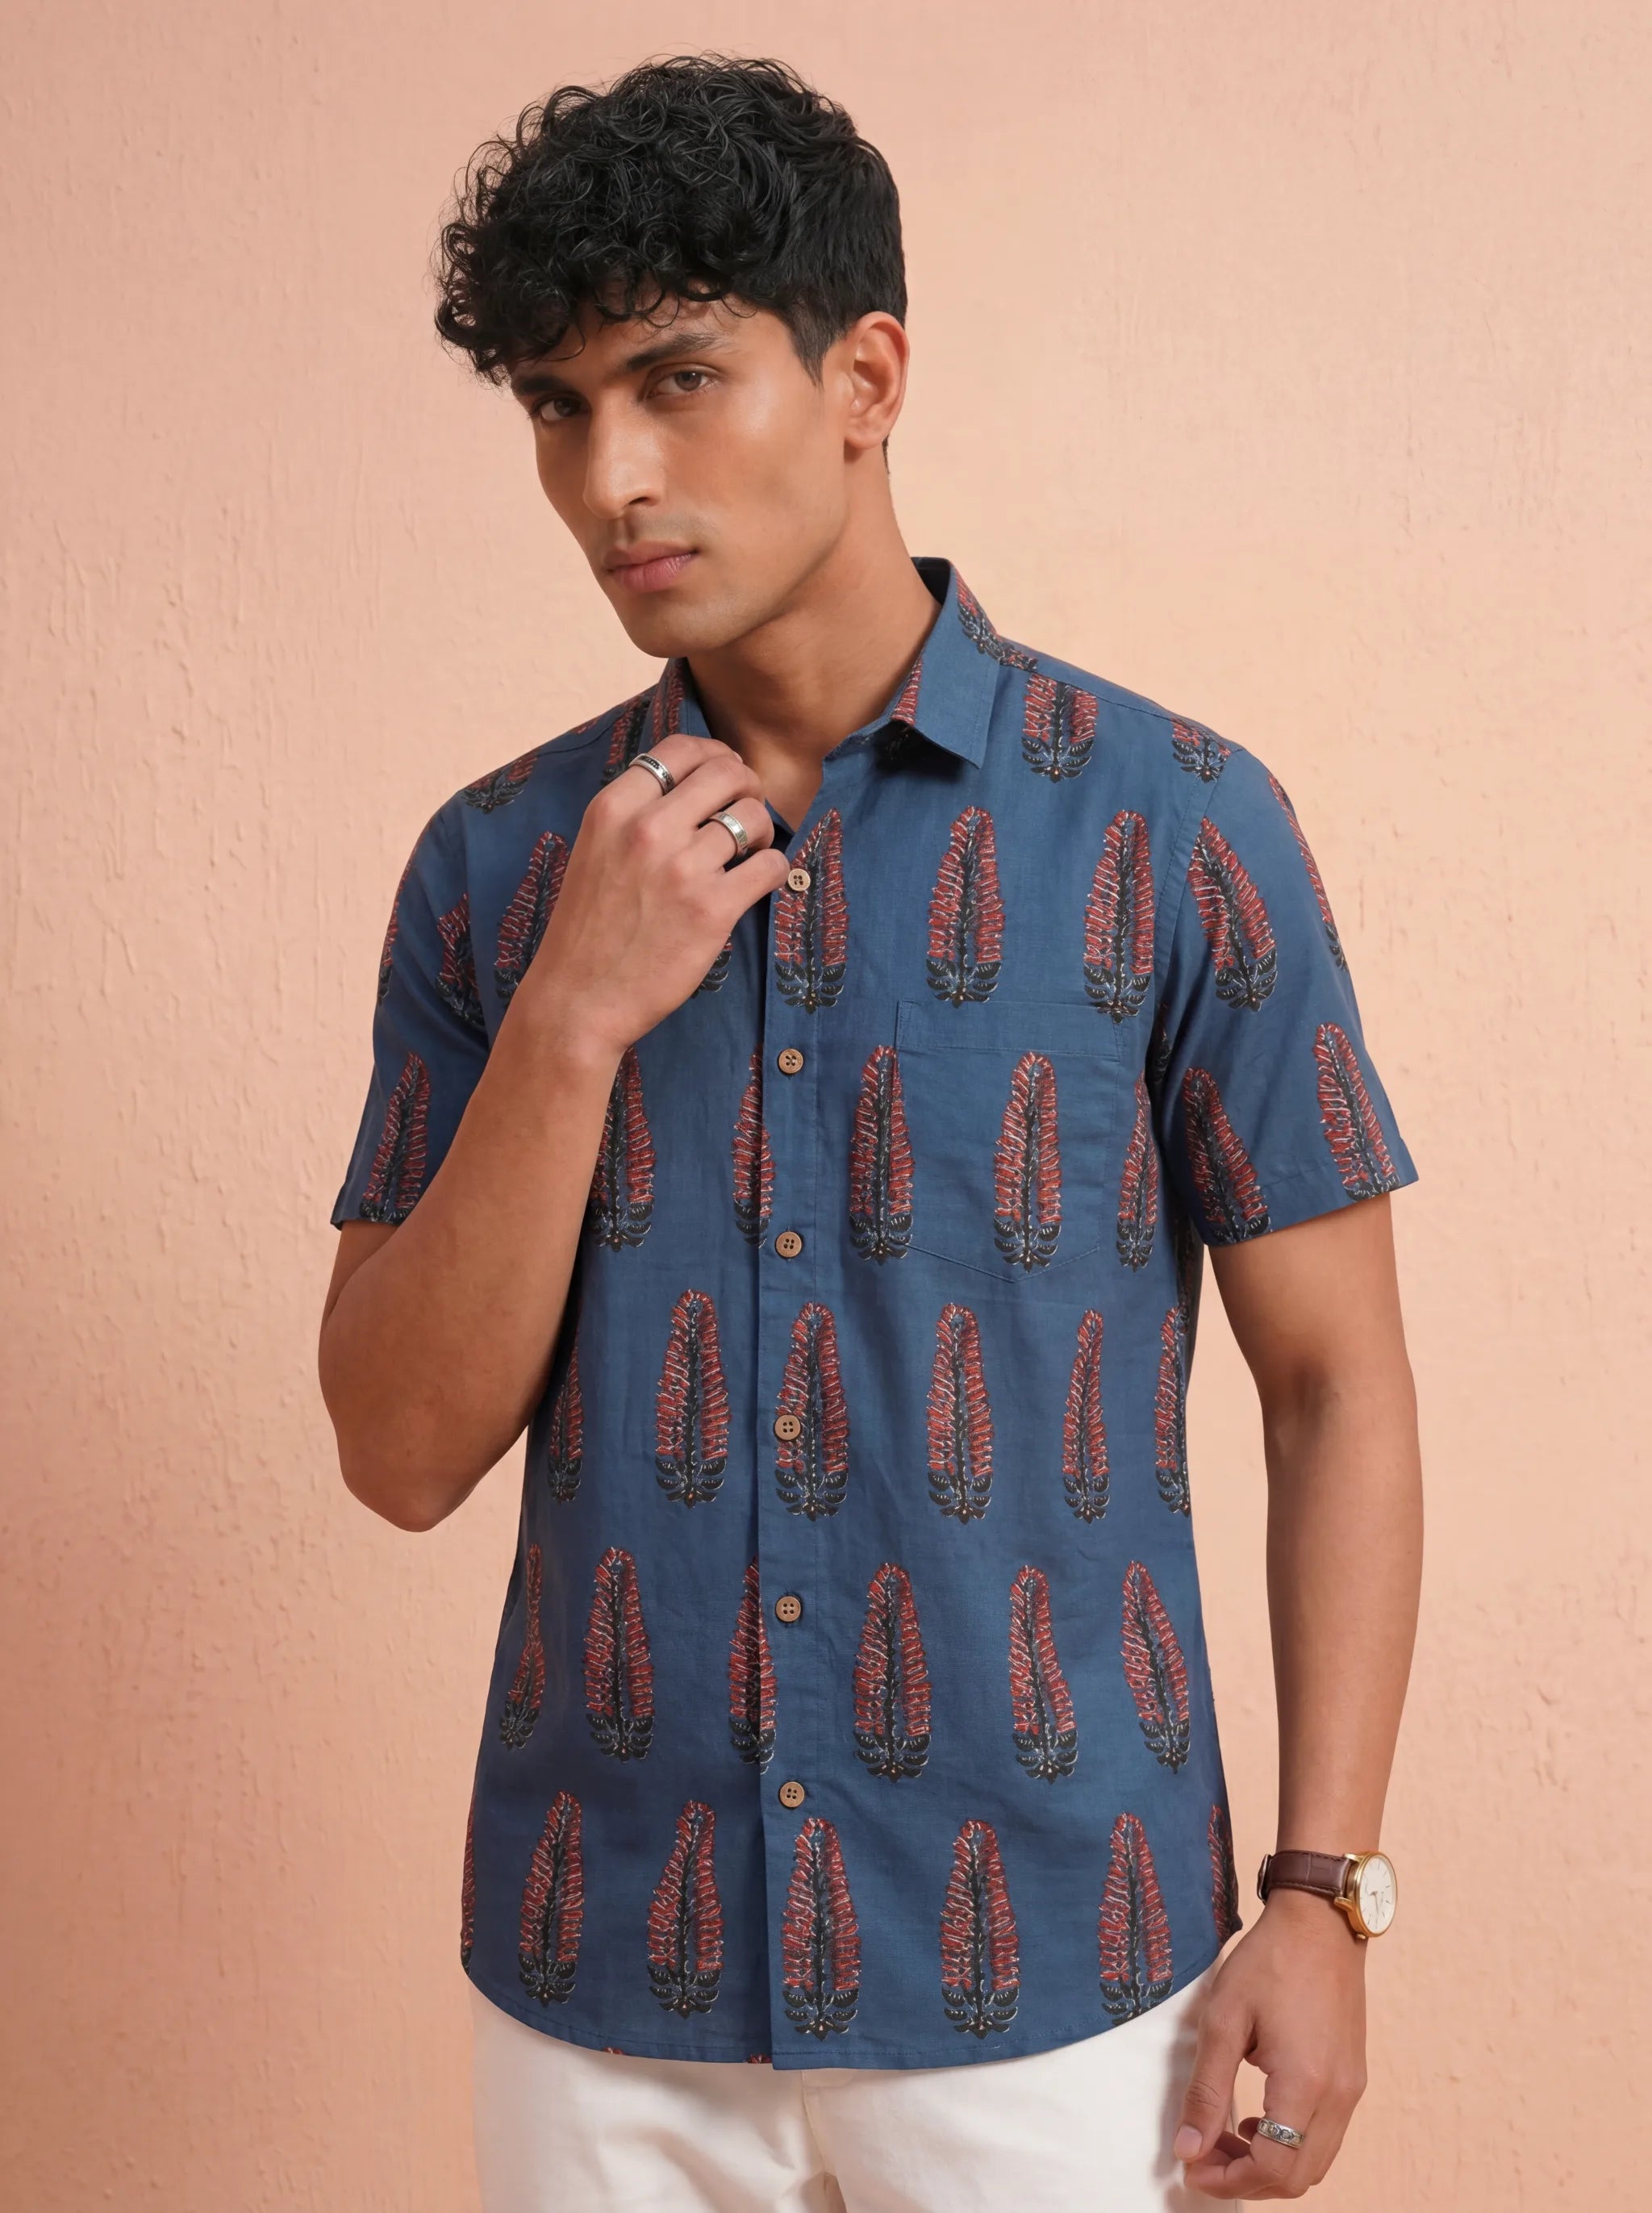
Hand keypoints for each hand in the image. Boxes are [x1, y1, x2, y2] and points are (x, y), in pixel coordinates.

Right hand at [513, 731, 790, 1057]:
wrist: (578, 1000)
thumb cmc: (588, 930)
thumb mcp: (595, 851)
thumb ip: (634, 815)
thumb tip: (691, 785)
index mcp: (613, 808)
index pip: (680, 749)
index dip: (715, 755)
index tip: (725, 776)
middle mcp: (648, 829)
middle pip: (726, 772)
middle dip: (747, 786)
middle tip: (746, 811)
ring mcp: (682, 868)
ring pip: (752, 817)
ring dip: (761, 833)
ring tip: (749, 853)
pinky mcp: (712, 910)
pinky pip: (769, 866)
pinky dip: (773, 870)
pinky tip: (757, 882)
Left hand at [1174, 1888, 1368, 2198]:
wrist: (1321, 1922)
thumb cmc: (1269, 1961)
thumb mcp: (1223, 2019)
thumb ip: (1205, 2089)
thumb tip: (1187, 2148)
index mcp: (1306, 2084)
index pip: (1272, 2168)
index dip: (1228, 2181)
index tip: (1191, 2166)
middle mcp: (1339, 2097)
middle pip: (1297, 2178)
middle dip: (1246, 2180)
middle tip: (1203, 2155)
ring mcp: (1352, 2090)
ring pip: (1315, 2164)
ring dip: (1269, 2166)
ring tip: (1225, 2138)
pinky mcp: (1353, 2079)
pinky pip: (1325, 2138)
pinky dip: (1290, 2147)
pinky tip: (1257, 2120)